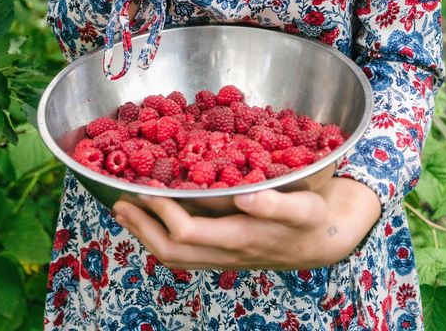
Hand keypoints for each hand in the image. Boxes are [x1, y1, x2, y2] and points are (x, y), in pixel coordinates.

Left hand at [112, 177, 381, 270]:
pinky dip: (160, 238)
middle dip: (142, 227)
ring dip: (145, 234)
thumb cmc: (314, 218)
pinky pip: (184, 253)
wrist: (326, 242)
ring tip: (124, 212)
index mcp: (242, 237)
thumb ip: (276, 204)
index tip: (144, 189)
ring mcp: (223, 257)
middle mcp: (227, 252)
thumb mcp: (304, 207)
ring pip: (174, 256)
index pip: (188, 233)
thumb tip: (244, 196)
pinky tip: (152, 221)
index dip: (162, 213)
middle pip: (171, 250)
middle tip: (119, 202)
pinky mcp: (224, 253)